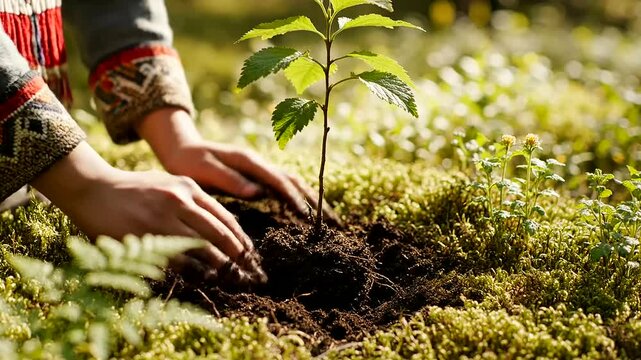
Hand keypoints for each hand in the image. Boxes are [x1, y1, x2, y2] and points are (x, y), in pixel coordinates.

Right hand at [31, 142, 266, 285]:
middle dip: (239, 256)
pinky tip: (205, 279)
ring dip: (221, 267)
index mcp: (188, 188)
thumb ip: (193, 202)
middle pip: (220, 234)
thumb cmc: (134, 189)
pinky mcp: (146, 238)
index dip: (241, 239)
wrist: (93, 189)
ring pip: (204, 249)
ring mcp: (163, 220)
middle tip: (250, 271)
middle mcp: (180, 201)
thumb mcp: (169, 184)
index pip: (225, 218)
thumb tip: (222, 226)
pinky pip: (178, 261)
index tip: (250, 254)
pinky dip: (195, 272)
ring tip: (233, 278)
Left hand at [138, 108, 339, 223]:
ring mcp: (260, 168)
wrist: (180, 148)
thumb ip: (229, 180)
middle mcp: (258, 162)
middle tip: (332, 220)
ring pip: (293, 182)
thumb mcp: (203, 170)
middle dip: (314, 199)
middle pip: (294, 180)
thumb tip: (258, 193)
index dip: (295, 198)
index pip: (279, 180)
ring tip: (329, 219)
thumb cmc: (188, 162)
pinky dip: (300, 198)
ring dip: (311, 199)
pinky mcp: (258, 176)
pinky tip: (308, 212)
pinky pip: (284, 186)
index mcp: (248, 161)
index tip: (308, 216)